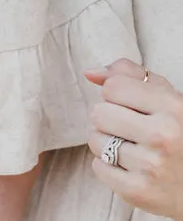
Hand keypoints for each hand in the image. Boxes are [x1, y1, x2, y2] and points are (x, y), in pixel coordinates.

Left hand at [86, 59, 182, 218]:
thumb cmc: (179, 132)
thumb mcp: (166, 97)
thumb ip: (129, 75)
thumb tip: (90, 73)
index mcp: (171, 107)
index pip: (112, 87)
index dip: (115, 93)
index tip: (128, 104)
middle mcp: (162, 135)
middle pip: (99, 113)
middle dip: (107, 117)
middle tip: (126, 126)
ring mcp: (150, 165)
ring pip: (95, 140)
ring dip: (105, 141)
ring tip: (127, 145)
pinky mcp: (139, 191)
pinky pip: (98, 167)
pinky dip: (106, 165)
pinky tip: (127, 164)